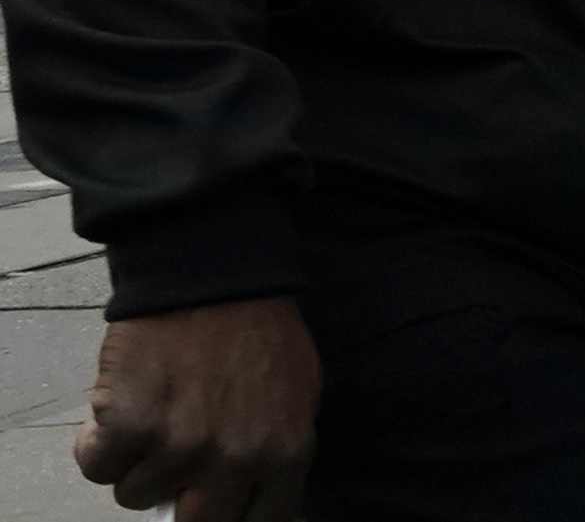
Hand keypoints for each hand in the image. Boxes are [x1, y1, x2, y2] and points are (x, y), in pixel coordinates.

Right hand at [78, 298, 315, 519]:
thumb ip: (278, 451)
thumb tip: (257, 500)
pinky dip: (97, 444)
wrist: (213, 276)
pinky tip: (119, 411)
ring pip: (137, 495)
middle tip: (175, 471)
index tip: (211, 502)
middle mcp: (234, 459)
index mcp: (284, 453)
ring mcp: (179, 447)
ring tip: (154, 417)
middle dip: (181, 502)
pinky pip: (97, 468)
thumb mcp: (297, 394)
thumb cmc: (257, 331)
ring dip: (138, 464)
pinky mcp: (129, 426)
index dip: (231, 515)